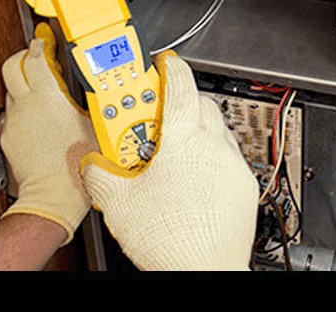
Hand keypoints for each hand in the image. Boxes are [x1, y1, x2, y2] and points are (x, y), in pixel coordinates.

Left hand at [0, 23, 97, 244]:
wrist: (53, 196)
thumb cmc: (76, 165)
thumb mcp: (97, 124)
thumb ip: (95, 100)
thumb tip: (104, 87)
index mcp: (46, 96)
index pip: (36, 56)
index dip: (41, 43)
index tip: (46, 39)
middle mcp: (25, 105)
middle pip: (12, 65)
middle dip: (24, 56)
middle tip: (38, 55)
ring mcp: (14, 122)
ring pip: (11, 89)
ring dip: (24, 82)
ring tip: (43, 87)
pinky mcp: (9, 138)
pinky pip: (12, 113)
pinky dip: (23, 107)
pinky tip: (39, 115)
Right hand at [80, 52, 258, 269]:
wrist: (206, 272)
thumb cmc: (170, 240)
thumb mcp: (118, 204)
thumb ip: (100, 174)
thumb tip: (91, 163)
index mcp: (183, 138)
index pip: (180, 84)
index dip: (170, 67)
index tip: (164, 63)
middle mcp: (214, 145)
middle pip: (200, 103)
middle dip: (180, 102)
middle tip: (155, 116)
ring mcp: (233, 165)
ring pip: (218, 130)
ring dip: (197, 131)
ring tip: (171, 151)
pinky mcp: (244, 186)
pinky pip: (229, 158)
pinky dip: (211, 157)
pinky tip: (193, 177)